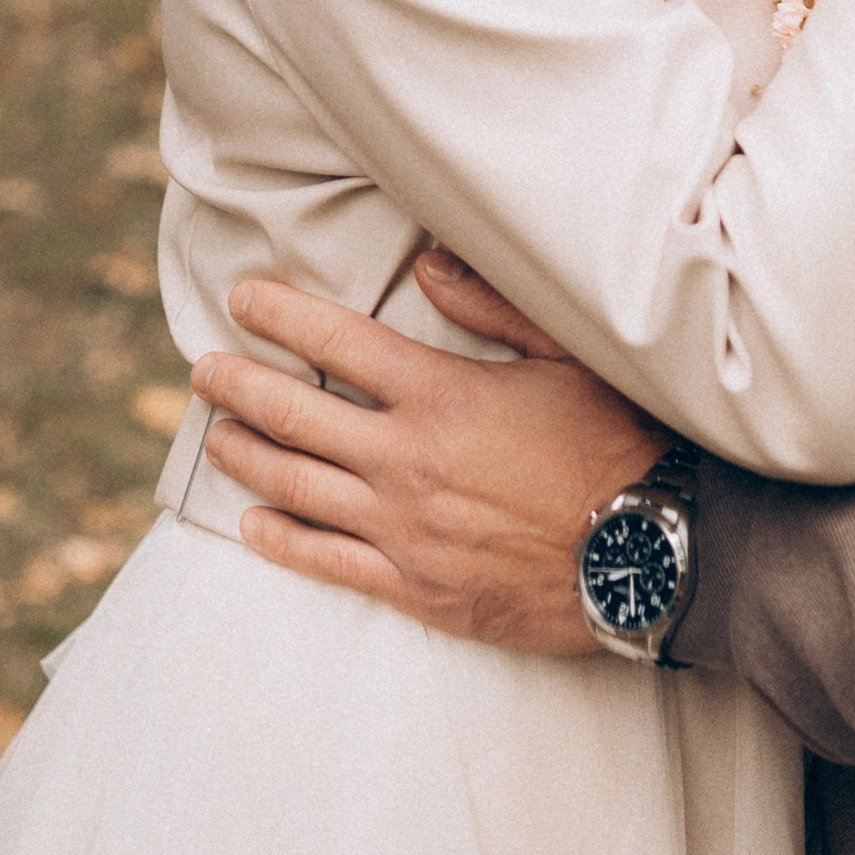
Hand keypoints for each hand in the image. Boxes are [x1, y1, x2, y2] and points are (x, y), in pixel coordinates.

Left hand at [188, 256, 661, 656]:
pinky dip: (280, 540)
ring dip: (247, 455)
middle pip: (295, 413)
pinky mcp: (416, 588)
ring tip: (216, 433)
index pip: (337, 341)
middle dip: (238, 384)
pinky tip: (252, 523)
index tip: (242, 298)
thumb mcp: (567, 356)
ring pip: (297, 486)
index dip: (280, 314)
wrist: (651, 558)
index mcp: (441, 395)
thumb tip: (427, 266)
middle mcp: (407, 460)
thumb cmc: (617, 445)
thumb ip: (494, 305)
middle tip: (203, 367)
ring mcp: (404, 529)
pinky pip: (327, 562)